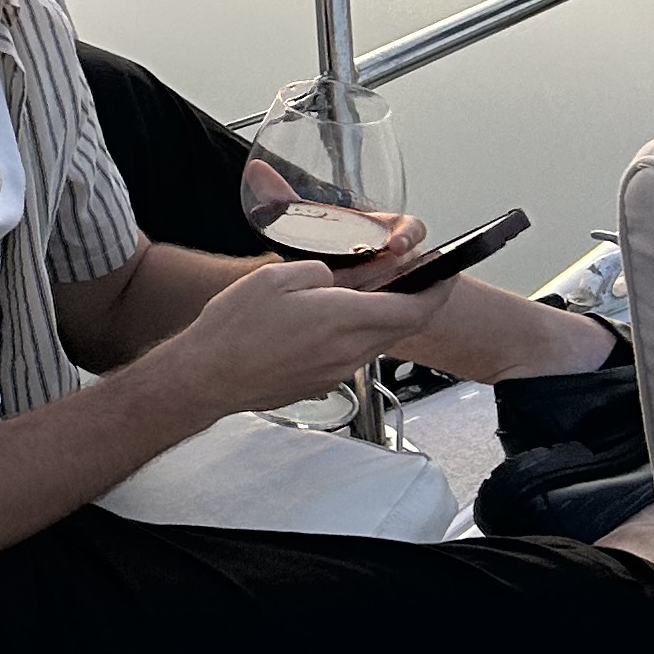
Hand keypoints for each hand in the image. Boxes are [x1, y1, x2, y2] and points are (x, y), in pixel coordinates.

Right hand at [160, 252, 438, 418]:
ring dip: (380, 316)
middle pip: (401, 326)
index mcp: (343, 319)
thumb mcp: (275, 277)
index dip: (437, 291)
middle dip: (411, 299)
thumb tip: (338, 275)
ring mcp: (337, 371)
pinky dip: (355, 333)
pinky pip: (353, 353)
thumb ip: (319, 271)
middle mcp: (349, 351)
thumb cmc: (235, 329)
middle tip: (402, 275)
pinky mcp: (323, 383)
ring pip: (377, 340)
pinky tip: (327, 319)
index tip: (445, 274)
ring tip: (357, 293)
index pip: (414, 310)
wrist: (209, 377)